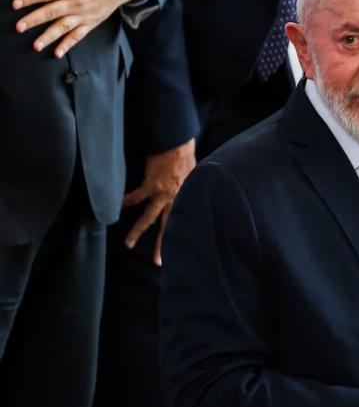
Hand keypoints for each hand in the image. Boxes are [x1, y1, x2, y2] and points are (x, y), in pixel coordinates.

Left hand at [13, 0, 145, 56]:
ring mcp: (85, 14)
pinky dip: (68, 44)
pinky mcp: (91, 22)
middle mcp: (78, 2)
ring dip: (49, 37)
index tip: (16, 4)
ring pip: (63, 27)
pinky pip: (78, 35)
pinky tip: (57, 53)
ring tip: (35, 45)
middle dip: (34, 20)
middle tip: (18, 27)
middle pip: (52, 12)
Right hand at [123, 139, 195, 265]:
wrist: (178, 144)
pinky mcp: (151, 185)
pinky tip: (118, 207)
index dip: (181, 234)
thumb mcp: (194, 176)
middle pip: (169, 227)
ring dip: (138, 231)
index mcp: (187, 198)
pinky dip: (126, 201)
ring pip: (149, 217)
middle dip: (163, 245)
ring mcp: (163, 194)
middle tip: (159, 262)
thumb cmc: (186, 157)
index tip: (181, 248)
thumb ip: (188, 187)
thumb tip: (187, 191)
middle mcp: (177, 199)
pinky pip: (136, 197)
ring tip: (128, 244)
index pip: (184, 221)